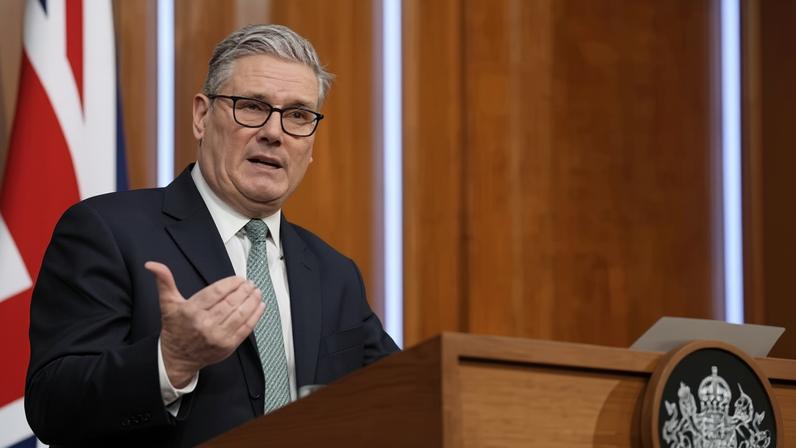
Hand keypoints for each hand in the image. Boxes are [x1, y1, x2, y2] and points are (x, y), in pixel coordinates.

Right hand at [144, 261, 264, 387]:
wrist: (176, 359)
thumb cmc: (174, 329)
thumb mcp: (168, 304)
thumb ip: (164, 282)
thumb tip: (152, 264)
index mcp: (191, 311)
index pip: (217, 292)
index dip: (231, 283)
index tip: (239, 278)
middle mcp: (205, 324)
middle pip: (231, 302)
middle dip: (244, 290)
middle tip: (250, 283)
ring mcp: (218, 337)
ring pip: (241, 314)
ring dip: (252, 301)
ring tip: (256, 291)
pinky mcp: (228, 346)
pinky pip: (245, 329)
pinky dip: (255, 316)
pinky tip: (260, 306)